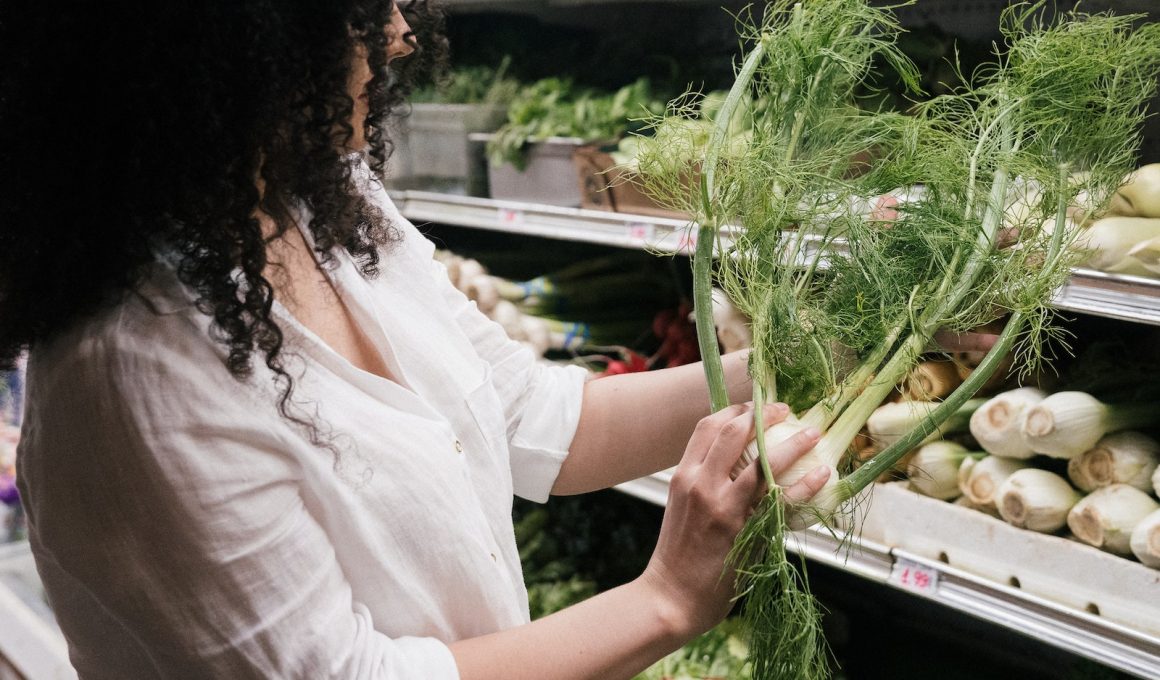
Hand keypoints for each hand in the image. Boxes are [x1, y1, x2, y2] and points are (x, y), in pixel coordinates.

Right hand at [639, 403, 829, 638]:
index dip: (734, 410)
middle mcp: (701, 484)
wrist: (672, 596)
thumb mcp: (682, 506)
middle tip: (785, 409)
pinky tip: (822, 474)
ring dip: (793, 442)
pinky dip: (806, 483)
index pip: (707, 427)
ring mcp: (724, 507)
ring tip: (813, 434)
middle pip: (733, 432)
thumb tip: (736, 462)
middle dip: (762, 413)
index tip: (755, 406)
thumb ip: (703, 481)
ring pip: (763, 461)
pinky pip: (783, 499)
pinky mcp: (746, 531)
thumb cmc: (680, 554)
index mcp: (683, 476)